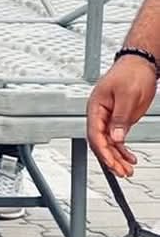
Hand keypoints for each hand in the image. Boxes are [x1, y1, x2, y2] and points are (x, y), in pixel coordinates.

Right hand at [87, 55, 156, 177]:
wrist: (142, 64)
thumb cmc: (131, 73)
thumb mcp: (127, 95)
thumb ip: (120, 117)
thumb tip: (115, 137)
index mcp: (96, 107)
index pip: (94, 134)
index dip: (103, 150)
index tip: (111, 163)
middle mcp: (100, 114)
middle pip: (100, 142)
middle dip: (110, 159)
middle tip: (121, 172)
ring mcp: (110, 118)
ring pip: (109, 143)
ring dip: (117, 157)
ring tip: (127, 170)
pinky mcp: (120, 120)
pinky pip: (117, 139)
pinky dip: (123, 150)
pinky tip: (129, 158)